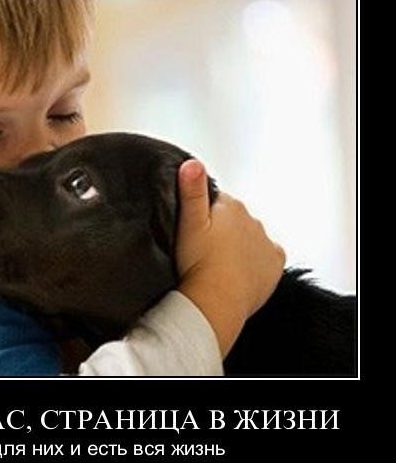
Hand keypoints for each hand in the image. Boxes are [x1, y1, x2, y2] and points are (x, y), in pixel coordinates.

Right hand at [175, 160, 285, 356]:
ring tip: (218, 263)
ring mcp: (265, 242)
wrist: (216, 300)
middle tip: (203, 249)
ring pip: (250, 237)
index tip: (195, 231)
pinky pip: (266, 257)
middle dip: (222, 229)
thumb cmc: (198, 264)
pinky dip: (255, 261)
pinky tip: (239, 270)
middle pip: (235, 219)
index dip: (203, 215)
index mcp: (231, 206)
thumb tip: (193, 161)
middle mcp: (253, 220)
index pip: (217, 201)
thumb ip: (191, 190)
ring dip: (238, 245)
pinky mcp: (275, 263)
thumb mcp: (188, 222)